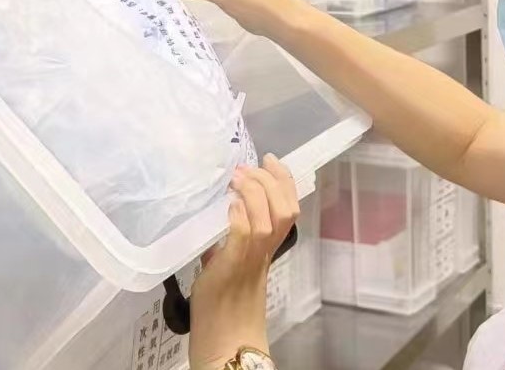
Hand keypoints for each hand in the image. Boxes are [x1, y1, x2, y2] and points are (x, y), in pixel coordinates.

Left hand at [188, 156, 299, 369]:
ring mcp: (249, 261)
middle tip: (248, 167)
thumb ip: (228, 245)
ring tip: (237, 179)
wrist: (224, 344)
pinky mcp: (231, 269)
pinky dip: (241, 215)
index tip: (272, 160)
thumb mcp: (228, 267)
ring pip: (268, 219)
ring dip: (254, 192)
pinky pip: (244, 236)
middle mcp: (264, 253)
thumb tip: (215, 225)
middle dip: (271, 180)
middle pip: (285, 209)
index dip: (284, 181)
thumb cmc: (223, 310)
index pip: (288, 209)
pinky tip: (231, 205)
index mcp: (267, 251)